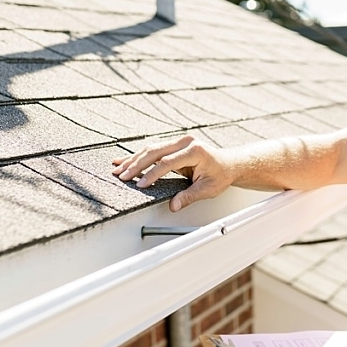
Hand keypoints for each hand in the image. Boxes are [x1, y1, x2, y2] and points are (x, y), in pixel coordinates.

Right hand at [111, 135, 232, 211]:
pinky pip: (154, 150)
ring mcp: (179, 141)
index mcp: (195, 151)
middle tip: (122, 176)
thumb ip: (189, 196)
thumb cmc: (220, 175)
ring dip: (133, 159)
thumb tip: (174, 205)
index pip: (167, 162)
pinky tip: (125, 161)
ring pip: (151, 149)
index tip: (141, 184)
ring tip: (117, 169)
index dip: (152, 174)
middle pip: (155, 152)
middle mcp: (185, 142)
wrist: (228, 164)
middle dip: (136, 165)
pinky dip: (139, 156)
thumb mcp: (208, 189)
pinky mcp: (174, 144)